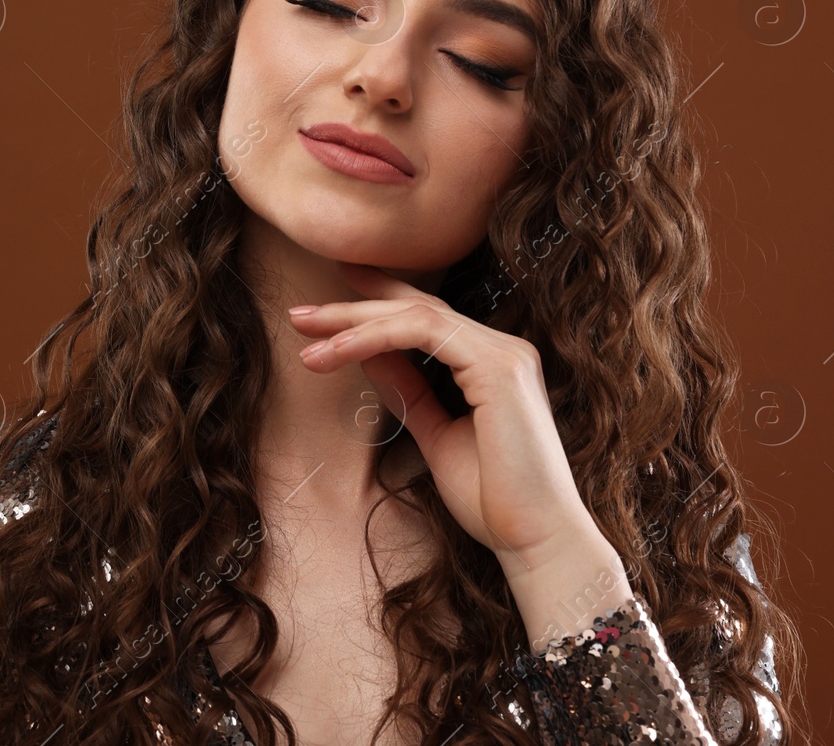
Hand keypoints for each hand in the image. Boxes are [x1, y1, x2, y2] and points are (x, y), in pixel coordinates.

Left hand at [290, 261, 606, 577]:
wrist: (534, 540)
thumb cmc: (493, 500)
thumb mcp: (437, 435)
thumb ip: (409, 393)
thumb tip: (370, 357)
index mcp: (492, 362)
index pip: (428, 316)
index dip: (380, 296)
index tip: (331, 292)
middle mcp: (503, 348)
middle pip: (417, 308)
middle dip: (352, 307)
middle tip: (299, 314)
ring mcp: (505, 353)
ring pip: (416, 314)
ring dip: (353, 322)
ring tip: (305, 335)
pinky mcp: (498, 367)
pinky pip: (424, 333)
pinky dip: (375, 337)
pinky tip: (338, 350)